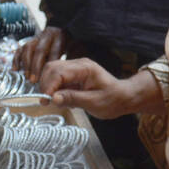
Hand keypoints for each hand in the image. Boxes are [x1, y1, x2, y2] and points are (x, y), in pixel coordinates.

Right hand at [13, 26, 66, 80]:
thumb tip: (59, 76)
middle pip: (39, 50)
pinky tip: (15, 69)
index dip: (50, 65)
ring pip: (28, 48)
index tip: (46, 78)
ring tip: (27, 76)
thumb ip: (65, 61)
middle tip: (33, 80)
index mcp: (59, 37)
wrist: (60, 33)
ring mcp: (36, 38)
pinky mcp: (28, 41)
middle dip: (36, 67)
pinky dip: (17, 59)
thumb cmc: (65, 46)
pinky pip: (20, 49)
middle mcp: (47, 35)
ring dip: (26, 64)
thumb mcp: (70, 50)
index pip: (54, 51)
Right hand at [39, 58, 161, 119]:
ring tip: (52, 100)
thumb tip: (53, 98)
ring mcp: (75, 68)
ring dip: (47, 85)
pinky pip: (57, 77)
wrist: (122, 97)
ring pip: (52, 71)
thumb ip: (72, 99)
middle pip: (52, 67)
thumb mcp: (93, 103)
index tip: (45, 100)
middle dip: (45, 84)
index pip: (58, 72)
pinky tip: (59, 97)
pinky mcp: (73, 74)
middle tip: (45, 101)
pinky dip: (53, 87)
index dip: (49, 86)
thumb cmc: (112, 100)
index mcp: (85, 68)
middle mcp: (78, 64)